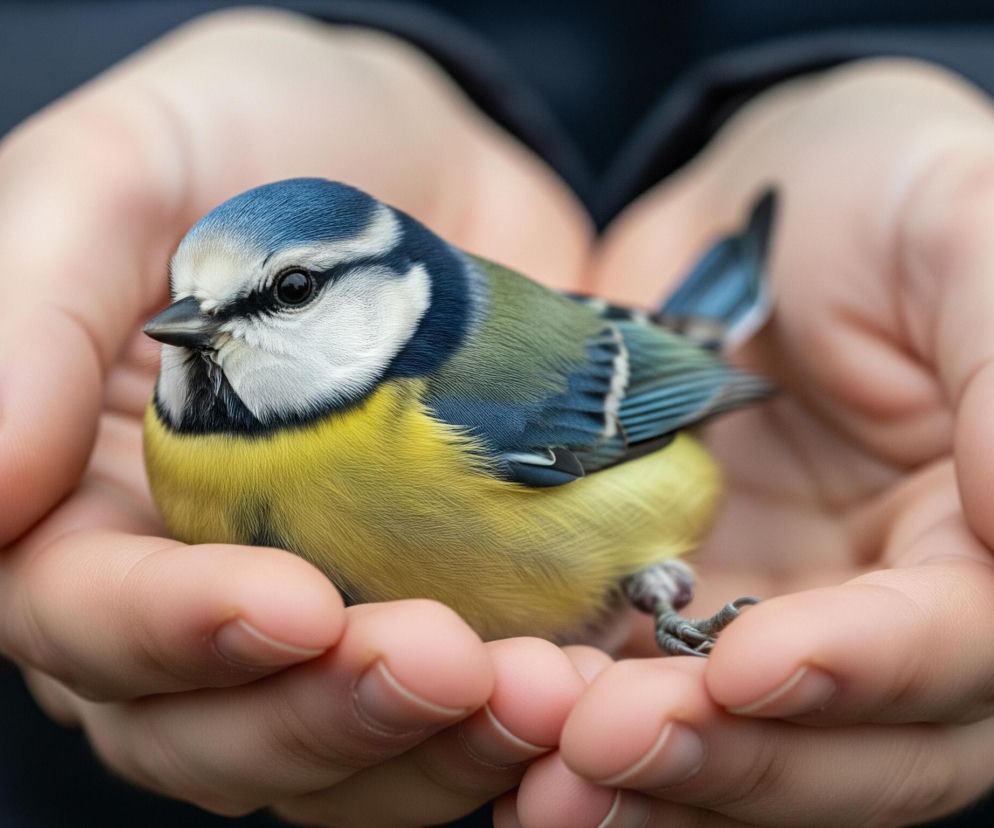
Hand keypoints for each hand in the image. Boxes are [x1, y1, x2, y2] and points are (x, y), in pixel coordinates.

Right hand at [0, 8, 591, 822]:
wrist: (422, 161)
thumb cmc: (257, 138)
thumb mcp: (129, 169)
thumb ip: (33, 304)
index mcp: (85, 503)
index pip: (85, 616)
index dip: (174, 633)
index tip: (288, 605)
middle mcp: (193, 586)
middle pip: (216, 727)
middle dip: (328, 711)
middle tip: (444, 658)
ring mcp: (326, 609)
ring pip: (344, 752)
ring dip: (438, 746)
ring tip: (538, 690)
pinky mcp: (437, 605)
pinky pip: (454, 718)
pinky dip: (513, 725)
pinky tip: (578, 687)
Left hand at [502, 60, 993, 825]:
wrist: (746, 205)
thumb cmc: (878, 189)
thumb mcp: (962, 230)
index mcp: (979, 534)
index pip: (956, 646)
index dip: (866, 670)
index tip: (751, 664)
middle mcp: (888, 604)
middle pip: (850, 745)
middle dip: (736, 757)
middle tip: (609, 742)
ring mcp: (774, 615)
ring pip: (739, 748)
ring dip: (646, 777)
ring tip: (544, 780)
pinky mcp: (663, 606)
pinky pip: (636, 698)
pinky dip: (580, 735)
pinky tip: (513, 741)